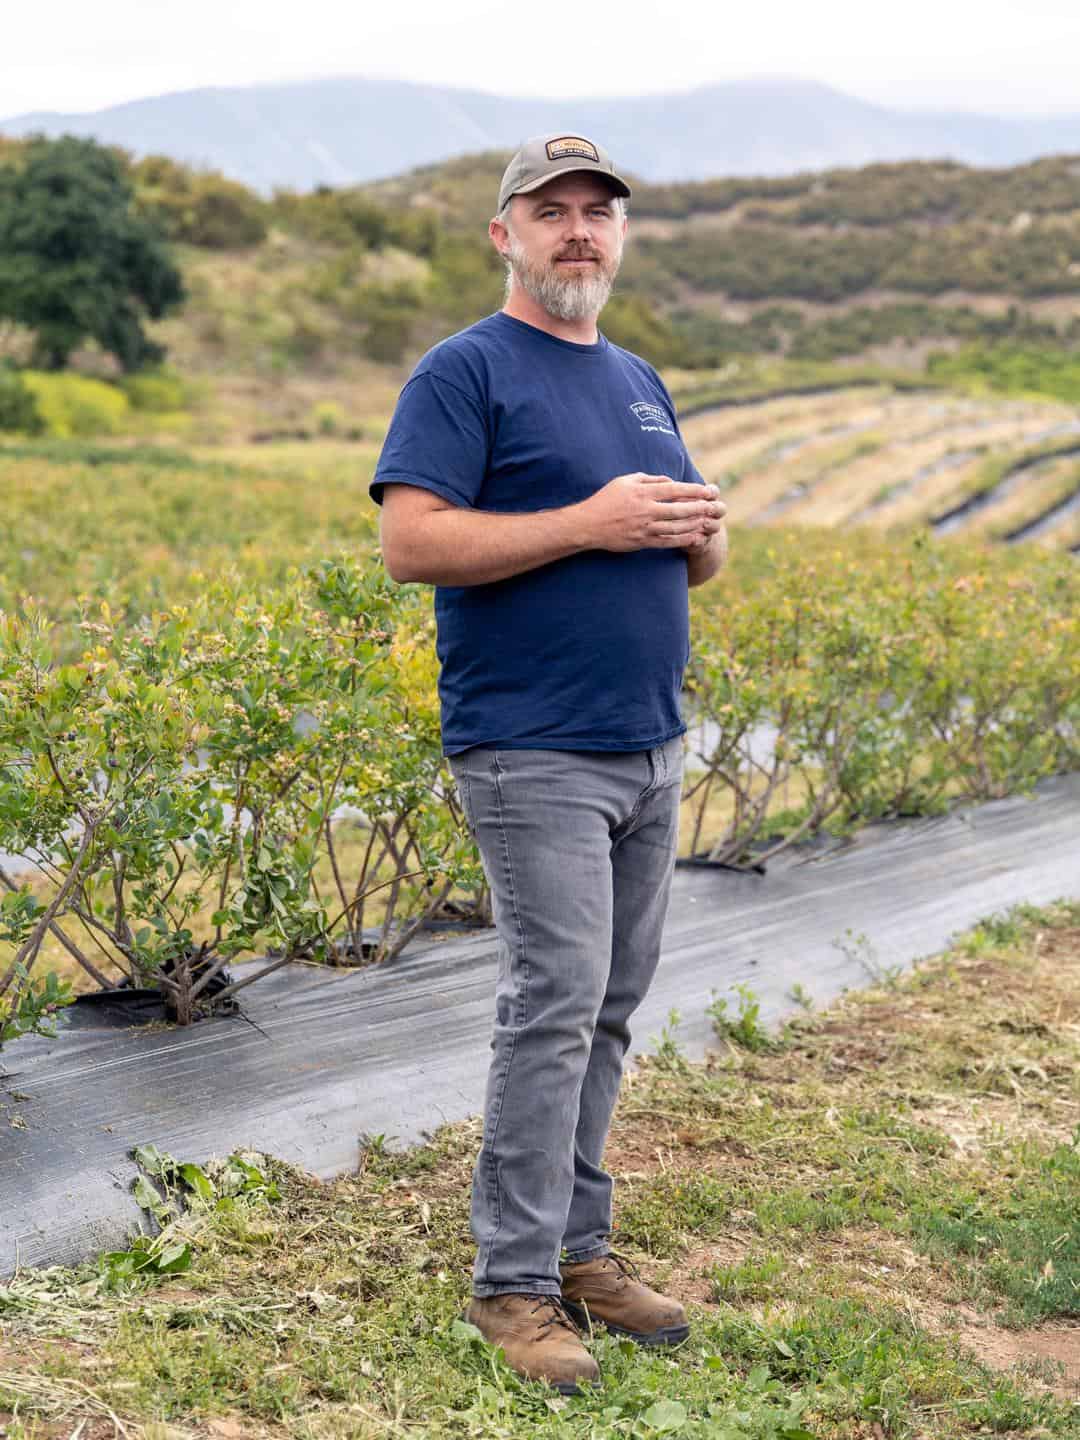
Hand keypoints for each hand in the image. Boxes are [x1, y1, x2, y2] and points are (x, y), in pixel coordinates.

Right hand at [578, 473, 727, 552]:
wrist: (588, 525)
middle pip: (680, 509)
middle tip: (717, 508)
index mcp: (642, 492)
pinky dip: (683, 540)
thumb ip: (649, 479)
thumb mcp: (625, 481)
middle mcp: (645, 510)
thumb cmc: (606, 500)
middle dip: (701, 508)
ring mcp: (644, 528)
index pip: (674, 490)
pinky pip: (667, 541)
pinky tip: (695, 537)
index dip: (694, 490)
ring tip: (710, 522)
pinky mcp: (642, 542)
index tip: (709, 490)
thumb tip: (669, 481)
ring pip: (676, 527)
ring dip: (695, 525)